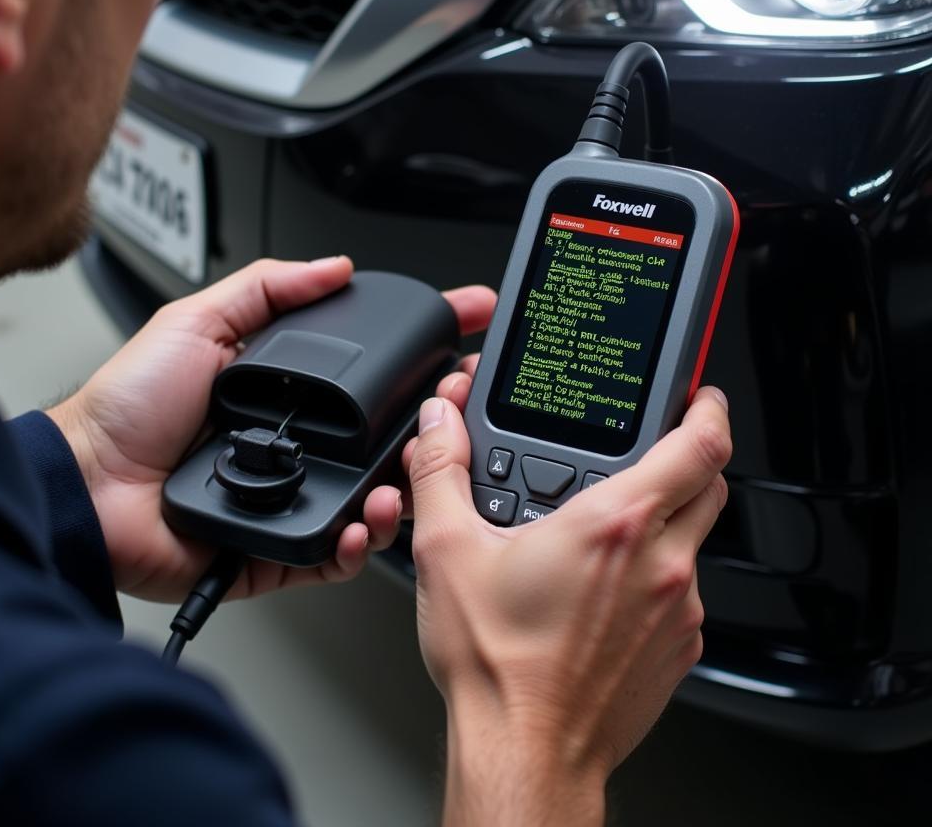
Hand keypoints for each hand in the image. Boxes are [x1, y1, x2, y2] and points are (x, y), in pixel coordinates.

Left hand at [49, 257, 496, 602]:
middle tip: (454, 407)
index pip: (371, 366)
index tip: (466, 319)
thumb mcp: (197, 320)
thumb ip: (266, 288)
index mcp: (287, 389)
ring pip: (373, 495)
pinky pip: (336, 550)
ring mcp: (293, 494)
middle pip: (385, 435)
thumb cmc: (127, 405)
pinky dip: (359, 542)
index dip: (422, 344)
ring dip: (403, 486)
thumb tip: (335, 267)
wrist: (87, 485)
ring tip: (406, 473)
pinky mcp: (280, 546)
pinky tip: (363, 520)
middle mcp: (299, 441)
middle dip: (432, 423)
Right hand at [406, 383, 730, 826]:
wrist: (525, 749)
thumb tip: (438, 425)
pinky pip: (683, 592)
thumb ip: (441, 470)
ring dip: (664, 523)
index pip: (699, 446)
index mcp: (613, 525)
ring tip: (605, 532)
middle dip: (687, 459)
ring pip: (695, 541)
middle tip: (650, 454)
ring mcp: (677, 611)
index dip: (707, 409)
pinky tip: (606, 591)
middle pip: (707, 486)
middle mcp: (660, 564)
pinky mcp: (678, 649)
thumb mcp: (447, 550)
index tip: (700, 397)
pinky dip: (657, 576)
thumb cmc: (497, 664)